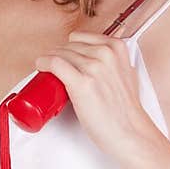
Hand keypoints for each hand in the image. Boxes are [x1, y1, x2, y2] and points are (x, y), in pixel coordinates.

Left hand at [34, 30, 155, 157]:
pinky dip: (43, 63)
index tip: (63, 57)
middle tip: (55, 70)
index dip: (67, 47)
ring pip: (59, 54)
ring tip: (48, 73)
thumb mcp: (127, 73)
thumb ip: (116, 63)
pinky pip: (54, 63)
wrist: (128, 131)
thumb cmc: (126, 109)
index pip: (80, 37)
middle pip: (68, 46)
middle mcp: (105, 53)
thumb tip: (102, 63)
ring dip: (49, 61)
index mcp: (117, 47)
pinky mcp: (81, 82)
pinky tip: (41, 66)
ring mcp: (93, 67)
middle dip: (59, 55)